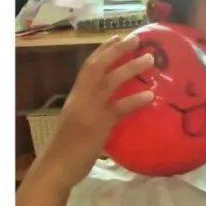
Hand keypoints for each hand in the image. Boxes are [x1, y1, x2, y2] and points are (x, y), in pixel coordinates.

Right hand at [39, 36, 155, 187]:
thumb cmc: (67, 147)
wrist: (55, 169)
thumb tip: (110, 98)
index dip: (103, 50)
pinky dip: (135, 100)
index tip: (117, 36)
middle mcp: (81, 98)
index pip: (88, 66)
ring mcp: (89, 111)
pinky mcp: (98, 126)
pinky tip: (150, 95)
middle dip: (117, 50)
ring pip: (110, 81)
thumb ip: (90, 106)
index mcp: (76, 96)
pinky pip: (119, 109)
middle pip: (99, 66)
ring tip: (150, 58)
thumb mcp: (76, 119)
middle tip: (137, 38)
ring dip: (131, 67)